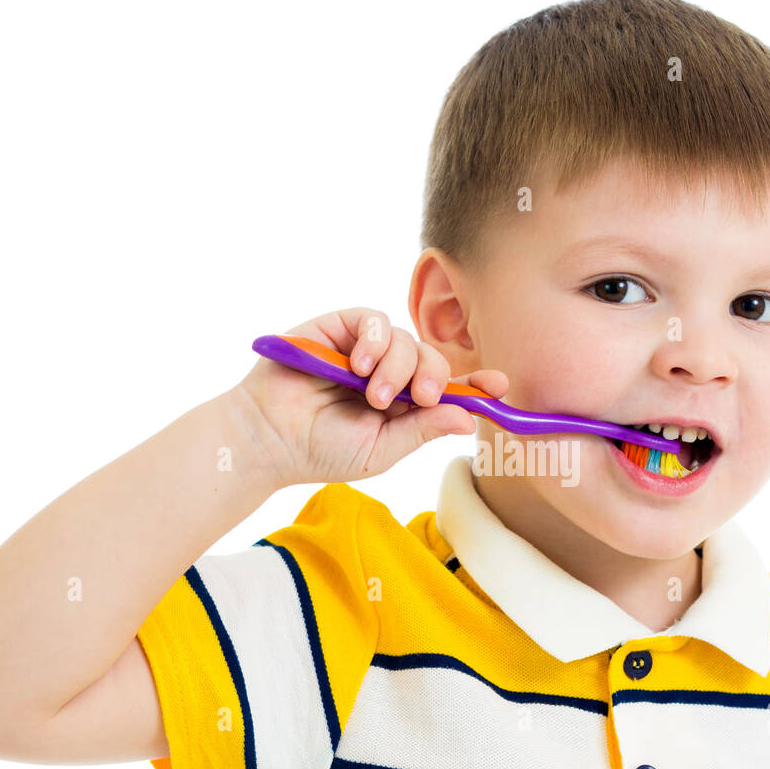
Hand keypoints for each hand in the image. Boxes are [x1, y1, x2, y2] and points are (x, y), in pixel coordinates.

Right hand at [231, 308, 508, 486]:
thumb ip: (422, 430)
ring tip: (373, 396)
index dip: (475, 384)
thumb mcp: (382, 449)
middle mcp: (389, 372)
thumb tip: (467, 418)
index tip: (499, 387)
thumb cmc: (321, 450)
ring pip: (405, 339)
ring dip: (397, 367)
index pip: (449, 388)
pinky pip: (373, 318)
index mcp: (404, 404)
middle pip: (432, 359)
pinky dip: (374, 339)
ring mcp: (364, 348)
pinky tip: (360, 366)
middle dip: (436, 376)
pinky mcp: (340, 327)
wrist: (270, 439)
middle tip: (420, 398)